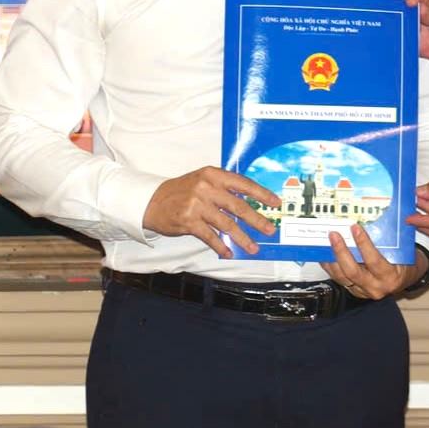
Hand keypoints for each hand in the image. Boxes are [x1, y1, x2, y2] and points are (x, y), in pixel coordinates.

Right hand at [142, 167, 279, 258]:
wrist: (152, 201)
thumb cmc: (182, 191)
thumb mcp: (203, 180)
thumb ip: (224, 187)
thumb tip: (250, 201)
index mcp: (213, 175)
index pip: (243, 184)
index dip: (261, 194)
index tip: (276, 203)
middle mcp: (207, 188)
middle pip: (238, 206)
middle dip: (257, 220)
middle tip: (270, 229)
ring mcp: (197, 204)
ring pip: (227, 224)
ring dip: (242, 238)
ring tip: (254, 247)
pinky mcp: (189, 221)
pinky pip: (210, 236)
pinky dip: (220, 246)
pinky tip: (228, 253)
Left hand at [320, 224, 426, 298]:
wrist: (405, 279)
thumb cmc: (406, 262)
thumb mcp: (403, 251)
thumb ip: (389, 240)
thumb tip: (372, 219)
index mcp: (391, 276)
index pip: (374, 261)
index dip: (363, 244)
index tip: (355, 228)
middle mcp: (377, 287)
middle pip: (353, 271)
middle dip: (341, 252)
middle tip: (334, 235)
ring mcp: (364, 292)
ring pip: (342, 277)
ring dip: (332, 259)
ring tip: (326, 243)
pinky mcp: (355, 292)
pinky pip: (339, 280)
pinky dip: (331, 267)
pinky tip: (326, 255)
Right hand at [397, 0, 428, 62]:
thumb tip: (420, 9)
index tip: (411, 1)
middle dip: (401, 2)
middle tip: (402, 13)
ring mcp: (410, 12)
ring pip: (396, 8)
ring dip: (395, 15)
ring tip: (399, 25)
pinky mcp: (405, 25)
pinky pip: (396, 24)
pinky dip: (394, 28)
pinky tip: (396, 33)